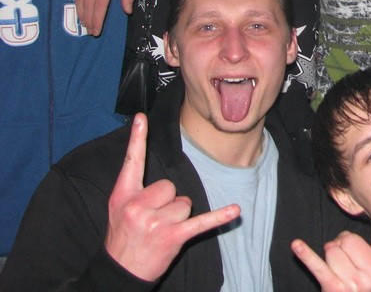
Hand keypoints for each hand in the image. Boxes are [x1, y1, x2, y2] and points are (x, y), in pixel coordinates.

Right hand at [75, 0, 137, 35]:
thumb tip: (126, 10)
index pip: (100, 3)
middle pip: (88, 3)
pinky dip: (77, 1)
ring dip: (81, 13)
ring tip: (85, 25)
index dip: (97, 18)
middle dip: (89, 19)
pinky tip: (80, 9)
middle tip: (91, 32)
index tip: (97, 30)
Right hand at [105, 114, 239, 281]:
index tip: (142, 117)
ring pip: (185, 202)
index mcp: (123, 195)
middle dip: (168, 201)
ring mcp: (156, 221)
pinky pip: (201, 222)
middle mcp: (138, 206)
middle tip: (154, 218)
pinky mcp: (173, 236)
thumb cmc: (122, 236)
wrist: (120, 271)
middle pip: (170, 185)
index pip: (132, 161)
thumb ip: (135, 189)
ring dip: (178, 216)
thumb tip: (157, 176)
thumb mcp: (118, 209)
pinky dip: (219, 217)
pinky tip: (235, 211)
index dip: (137, 138)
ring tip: (162, 230)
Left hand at [292, 178, 370, 291]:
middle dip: (342, 246)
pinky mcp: (336, 288)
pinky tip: (296, 246)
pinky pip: (318, 265)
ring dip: (330, 258)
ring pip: (332, 249)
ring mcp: (357, 281)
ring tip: (339, 274)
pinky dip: (305, 255)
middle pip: (348, 238)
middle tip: (348, 265)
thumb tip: (345, 236)